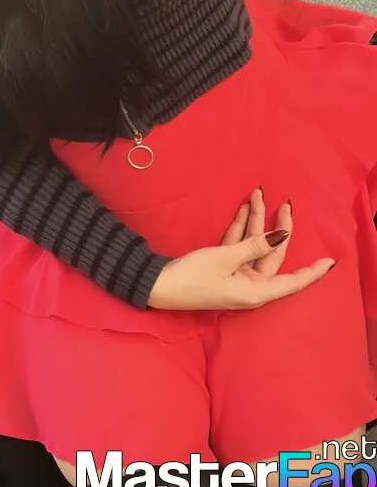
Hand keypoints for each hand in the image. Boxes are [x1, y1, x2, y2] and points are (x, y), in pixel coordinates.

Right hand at [147, 188, 334, 311]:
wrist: (158, 285)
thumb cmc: (194, 277)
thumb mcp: (225, 258)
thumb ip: (254, 245)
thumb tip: (281, 236)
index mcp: (256, 292)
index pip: (292, 282)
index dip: (312, 272)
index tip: (330, 261)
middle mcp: (250, 286)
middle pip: (273, 255)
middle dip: (278, 228)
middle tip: (284, 203)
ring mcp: (236, 276)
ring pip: (254, 246)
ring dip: (255, 222)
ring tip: (258, 194)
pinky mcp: (222, 268)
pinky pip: (238, 246)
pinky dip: (240, 229)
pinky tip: (244, 208)